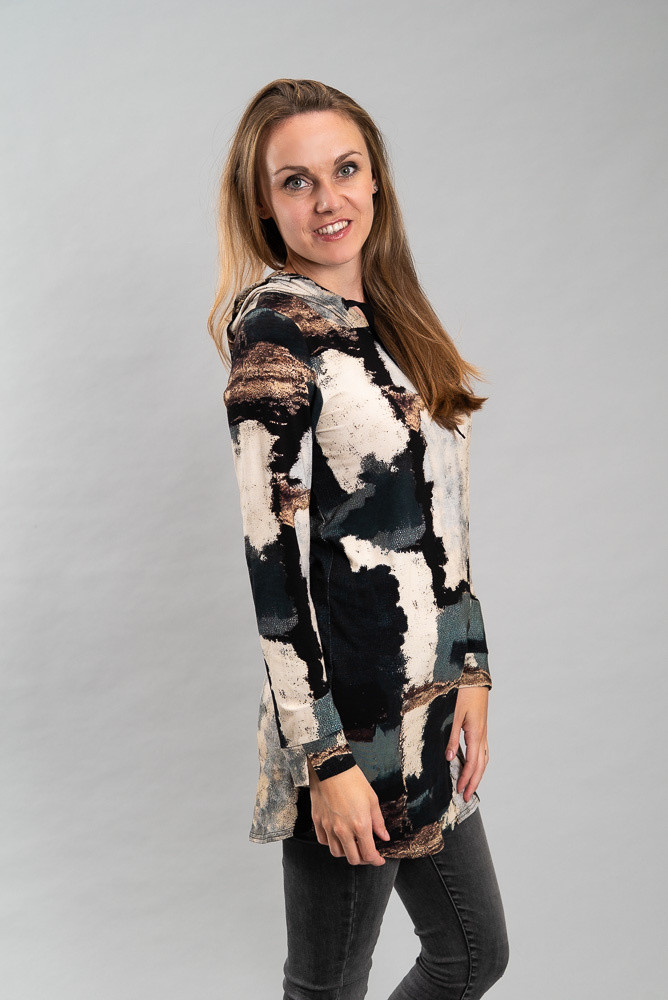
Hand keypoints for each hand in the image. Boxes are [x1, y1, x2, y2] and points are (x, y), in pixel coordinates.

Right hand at [307, 760, 390, 864]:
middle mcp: (343, 830)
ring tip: (352, 845)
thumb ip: (378, 822)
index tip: (379, 859)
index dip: (376, 860)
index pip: (368, 854)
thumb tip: (384, 836)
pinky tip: (338, 836)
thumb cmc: (352, 779)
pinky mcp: (318, 821)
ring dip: (346, 853)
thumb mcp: (372, 799)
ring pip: (337, 853)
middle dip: (363, 859)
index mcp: (360, 825)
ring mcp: (328, 827)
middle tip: (368, 853)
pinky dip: (331, 843)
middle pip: (353, 858)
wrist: (331, 767)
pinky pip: (323, 841)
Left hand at [445, 686, 489, 801]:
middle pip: (481, 766)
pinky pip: (483, 750)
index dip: (465, 779)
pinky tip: (473, 765)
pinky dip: (479, 762)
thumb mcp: (454, 716)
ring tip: (471, 785)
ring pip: (484, 759)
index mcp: (475, 734)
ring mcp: (483, 732)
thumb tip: (450, 759)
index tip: (459, 791)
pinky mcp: (481, 728)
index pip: (472, 764)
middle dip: (474, 782)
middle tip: (467, 797)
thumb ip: (452, 738)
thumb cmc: (463, 694)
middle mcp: (482, 736)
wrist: (474, 678)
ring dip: (478, 774)